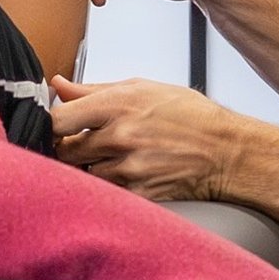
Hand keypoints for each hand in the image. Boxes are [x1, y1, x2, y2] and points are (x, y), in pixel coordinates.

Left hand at [49, 75, 248, 202]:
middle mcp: (121, 137)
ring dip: (87, 168)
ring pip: (82, 174)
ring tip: (109, 158)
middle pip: (64, 150)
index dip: (51, 124)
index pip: (58, 119)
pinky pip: (104, 193)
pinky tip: (123, 173)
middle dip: (67, 147)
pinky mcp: (138, 194)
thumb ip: (94, 90)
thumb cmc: (190, 116)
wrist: (227, 153)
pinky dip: (106, 185)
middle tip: (81, 143)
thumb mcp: (143, 89)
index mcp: (119, 105)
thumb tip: (58, 86)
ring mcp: (129, 168)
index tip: (57, 126)